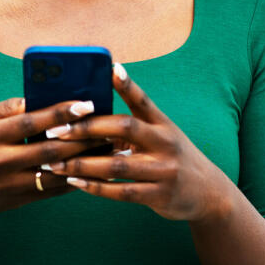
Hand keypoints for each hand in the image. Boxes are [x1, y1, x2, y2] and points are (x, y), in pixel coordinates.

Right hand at [0, 96, 109, 218]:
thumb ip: (5, 109)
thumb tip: (37, 97)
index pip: (30, 121)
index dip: (60, 112)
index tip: (87, 103)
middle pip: (49, 150)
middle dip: (83, 139)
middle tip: (110, 128)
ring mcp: (6, 185)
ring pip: (53, 174)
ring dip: (84, 162)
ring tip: (109, 150)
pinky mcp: (13, 201)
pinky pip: (49, 191)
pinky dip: (72, 181)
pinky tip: (91, 170)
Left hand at [42, 63, 236, 222]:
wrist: (209, 193)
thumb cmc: (174, 158)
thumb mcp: (165, 134)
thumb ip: (137, 122)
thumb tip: (99, 107)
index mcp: (164, 124)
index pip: (144, 100)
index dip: (128, 84)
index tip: (111, 68)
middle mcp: (166, 143)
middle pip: (125, 128)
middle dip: (87, 128)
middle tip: (56, 129)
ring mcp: (164, 170)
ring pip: (117, 164)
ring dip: (82, 164)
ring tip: (55, 162)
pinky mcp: (160, 195)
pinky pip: (122, 191)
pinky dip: (95, 187)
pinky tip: (73, 183)